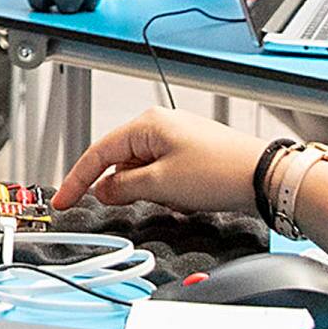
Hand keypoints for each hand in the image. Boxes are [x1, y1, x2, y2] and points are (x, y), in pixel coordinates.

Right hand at [53, 107, 268, 215]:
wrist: (263, 177)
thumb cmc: (219, 172)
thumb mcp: (160, 184)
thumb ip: (123, 187)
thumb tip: (103, 190)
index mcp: (147, 124)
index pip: (99, 152)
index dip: (77, 179)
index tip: (63, 199)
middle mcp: (160, 126)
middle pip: (120, 161)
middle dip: (124, 188)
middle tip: (135, 204)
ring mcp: (177, 139)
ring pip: (142, 172)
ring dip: (149, 192)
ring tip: (177, 199)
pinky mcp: (191, 155)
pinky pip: (163, 175)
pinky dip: (165, 191)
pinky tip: (185, 200)